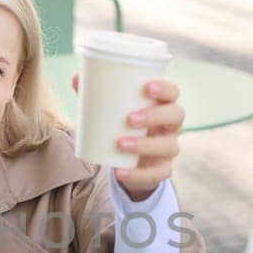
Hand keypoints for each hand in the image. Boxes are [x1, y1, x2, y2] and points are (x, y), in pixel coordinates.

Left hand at [72, 74, 183, 200]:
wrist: (130, 162)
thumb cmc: (124, 126)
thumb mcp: (112, 110)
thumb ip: (97, 94)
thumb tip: (77, 78)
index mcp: (162, 105)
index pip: (173, 92)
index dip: (164, 89)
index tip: (147, 87)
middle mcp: (171, 126)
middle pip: (176, 115)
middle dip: (155, 116)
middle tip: (130, 119)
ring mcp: (168, 148)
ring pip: (168, 146)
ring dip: (145, 145)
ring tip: (120, 143)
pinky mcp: (162, 170)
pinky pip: (157, 174)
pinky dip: (138, 174)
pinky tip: (121, 171)